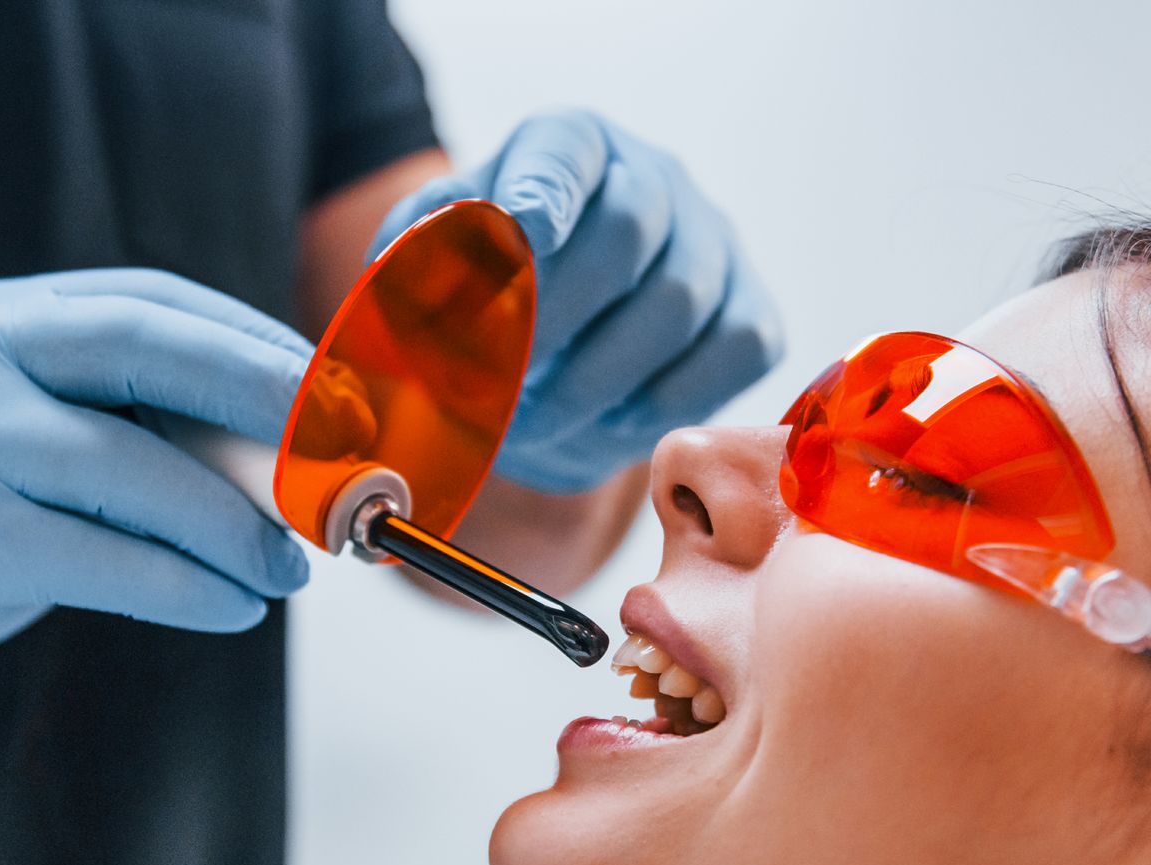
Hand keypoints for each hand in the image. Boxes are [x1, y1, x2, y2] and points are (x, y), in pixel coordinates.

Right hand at [0, 270, 312, 760]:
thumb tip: (289, 466)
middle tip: (344, 455)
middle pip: (138, 347)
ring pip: (124, 464)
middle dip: (260, 394)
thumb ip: (129, 446)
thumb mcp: (31, 469)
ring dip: (231, 522)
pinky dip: (178, 584)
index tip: (335, 394)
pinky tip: (230, 609)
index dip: (249, 344)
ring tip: (292, 570)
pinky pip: (90, 554)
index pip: (142, 303)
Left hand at [374, 110, 783, 493]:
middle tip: (499, 377)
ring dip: (596, 377)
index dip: (544, 188)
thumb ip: (411, 265)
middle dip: (556, 314)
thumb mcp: (430, 272)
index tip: (519, 231)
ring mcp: (713, 244)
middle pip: (628, 227)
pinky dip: (666, 399)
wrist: (550, 370)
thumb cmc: (485, 308)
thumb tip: (406, 282)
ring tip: (532, 422)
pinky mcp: (750, 314)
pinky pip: (734, 353)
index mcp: (567, 149)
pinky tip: (609, 423)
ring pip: (678, 301)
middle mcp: (652, 180)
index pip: (563, 150)